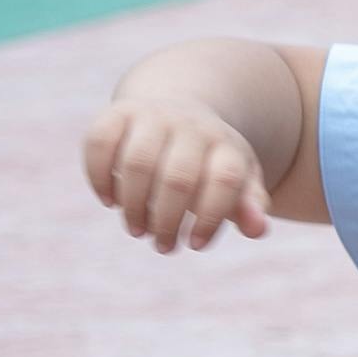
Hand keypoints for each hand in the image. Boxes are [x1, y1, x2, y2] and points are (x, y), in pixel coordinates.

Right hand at [82, 92, 273, 249]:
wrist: (180, 110)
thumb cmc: (211, 160)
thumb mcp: (239, 180)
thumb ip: (250, 206)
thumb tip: (258, 230)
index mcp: (227, 146)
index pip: (225, 181)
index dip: (210, 218)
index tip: (196, 245)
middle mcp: (192, 126)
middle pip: (178, 178)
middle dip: (168, 221)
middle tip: (163, 246)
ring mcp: (153, 116)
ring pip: (137, 163)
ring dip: (133, 206)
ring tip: (137, 231)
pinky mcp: (118, 111)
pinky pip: (100, 143)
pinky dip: (99, 177)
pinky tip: (110, 201)